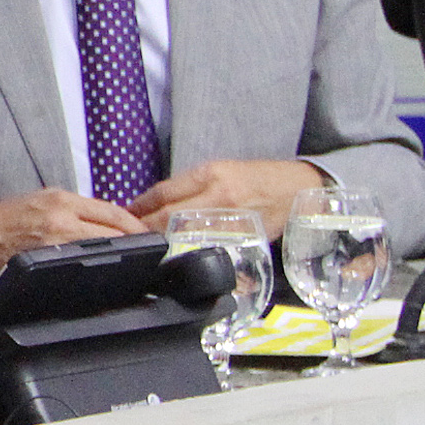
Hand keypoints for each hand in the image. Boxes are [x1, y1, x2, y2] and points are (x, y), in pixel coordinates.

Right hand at [0, 187, 146, 279]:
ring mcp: (55, 243)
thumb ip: (77, 207)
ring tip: (128, 261)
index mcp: (62, 200)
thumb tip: (109, 219)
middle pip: (113, 232)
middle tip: (147, 249)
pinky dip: (93, 267)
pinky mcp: (46, 262)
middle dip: (133, 241)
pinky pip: (79, 265)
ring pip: (101, 250)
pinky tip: (99, 270)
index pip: (113, 211)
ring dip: (117, 255)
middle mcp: (61, 220)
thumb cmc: (9, 216)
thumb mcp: (44, 198)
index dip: (135, 225)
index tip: (148, 233)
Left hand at [129, 158, 329, 236]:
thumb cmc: (257, 178)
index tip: (126, 214)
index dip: (140, 206)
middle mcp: (218, 194)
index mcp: (210, 173)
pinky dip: (189, 250)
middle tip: (129, 235)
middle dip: (144, 227)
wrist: (298, 189)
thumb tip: (157, 204)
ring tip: (147, 246)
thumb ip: (191, 187)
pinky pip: (208, 245)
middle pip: (169, 215)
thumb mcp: (222, 171)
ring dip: (162, 241)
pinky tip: (177, 253)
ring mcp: (231, 218)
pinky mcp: (243, 236)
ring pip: (185, 233)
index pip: (163, 192)